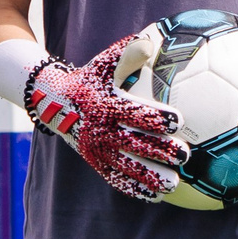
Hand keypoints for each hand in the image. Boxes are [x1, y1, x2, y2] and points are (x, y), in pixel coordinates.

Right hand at [23, 33, 188, 201]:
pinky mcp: (96, 164)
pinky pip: (117, 180)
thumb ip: (127, 55)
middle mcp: (100, 130)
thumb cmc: (90, 81)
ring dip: (151, 176)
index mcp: (106, 105)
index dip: (156, 117)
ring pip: (126, 167)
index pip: (134, 113)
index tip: (179, 121)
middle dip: (160, 151)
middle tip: (184, 155)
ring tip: (174, 183)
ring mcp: (97, 150)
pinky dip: (136, 189)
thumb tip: (149, 42)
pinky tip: (157, 196)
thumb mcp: (104, 65)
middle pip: (134, 144)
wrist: (53, 103)